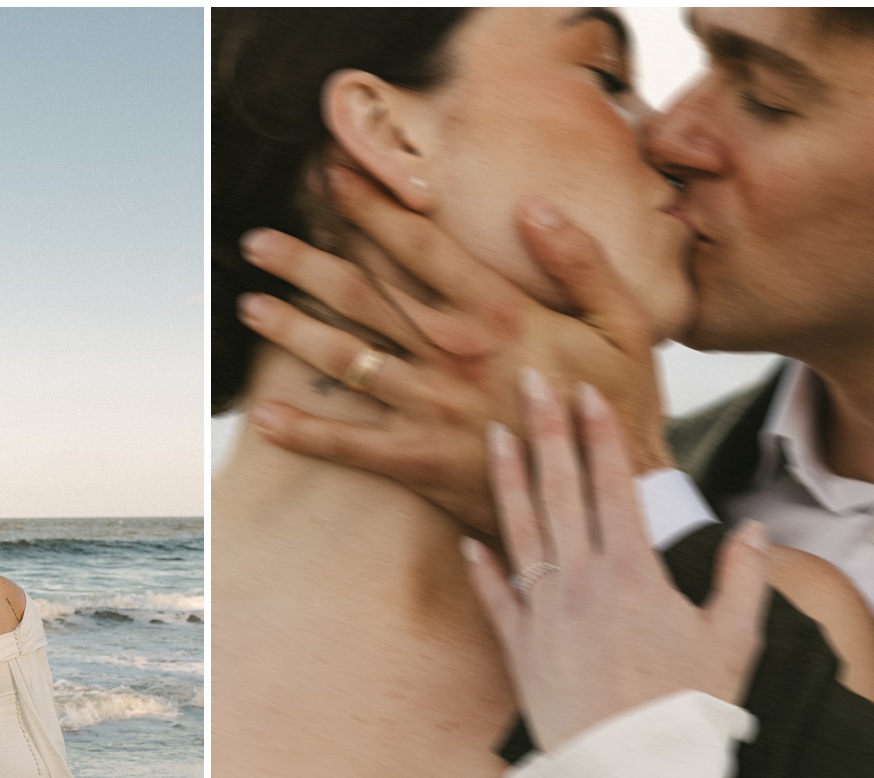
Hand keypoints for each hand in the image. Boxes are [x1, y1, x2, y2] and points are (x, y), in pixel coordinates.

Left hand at [236, 165, 671, 536]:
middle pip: (363, 296)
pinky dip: (304, 432)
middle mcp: (454, 355)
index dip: (371, 210)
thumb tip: (533, 206)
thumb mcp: (624, 323)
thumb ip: (581, 260)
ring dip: (291, 330)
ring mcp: (432, 409)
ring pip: (345, 359)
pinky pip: (349, 445)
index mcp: (499, 314)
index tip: (331, 180)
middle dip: (305, 263)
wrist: (609, 500)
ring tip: (248, 306)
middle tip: (258, 241)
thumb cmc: (616, 408)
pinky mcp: (419, 462)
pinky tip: (262, 415)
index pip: (420, 247)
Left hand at [461, 371, 768, 753]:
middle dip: (546, 429)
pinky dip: (482, 568)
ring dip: (507, 480)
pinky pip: (495, 599)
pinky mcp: (520, 652)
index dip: (600, 433)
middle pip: (560, 490)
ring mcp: (544, 615)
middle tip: (529, 378)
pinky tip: (467, 539)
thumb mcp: (733, 642)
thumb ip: (743, 579)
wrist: (634, 777)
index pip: (614, 484)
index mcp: (633, 571)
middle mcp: (580, 582)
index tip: (588, 390)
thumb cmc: (688, 713)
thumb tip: (753, 530)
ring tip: (494, 434)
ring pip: (520, 531)